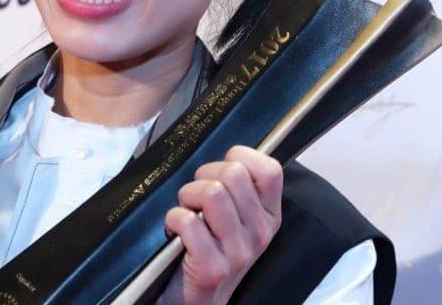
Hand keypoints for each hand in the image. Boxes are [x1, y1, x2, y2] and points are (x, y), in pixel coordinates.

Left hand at [157, 146, 282, 304]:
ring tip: (186, 212)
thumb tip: (228, 151)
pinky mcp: (211, 268)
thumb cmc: (208, 250)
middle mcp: (260, 234)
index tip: (220, 171)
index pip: (269, 169)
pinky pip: (187, 221)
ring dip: (187, 196)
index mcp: (269, 216)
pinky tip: (174, 232)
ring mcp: (238, 253)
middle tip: (196, 196)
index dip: (239, 157)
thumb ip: (237, 187)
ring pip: (211, 192)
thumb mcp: (235, 219)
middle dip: (204, 176)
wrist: (193, 301)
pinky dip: (172, 219)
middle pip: (233, 173)